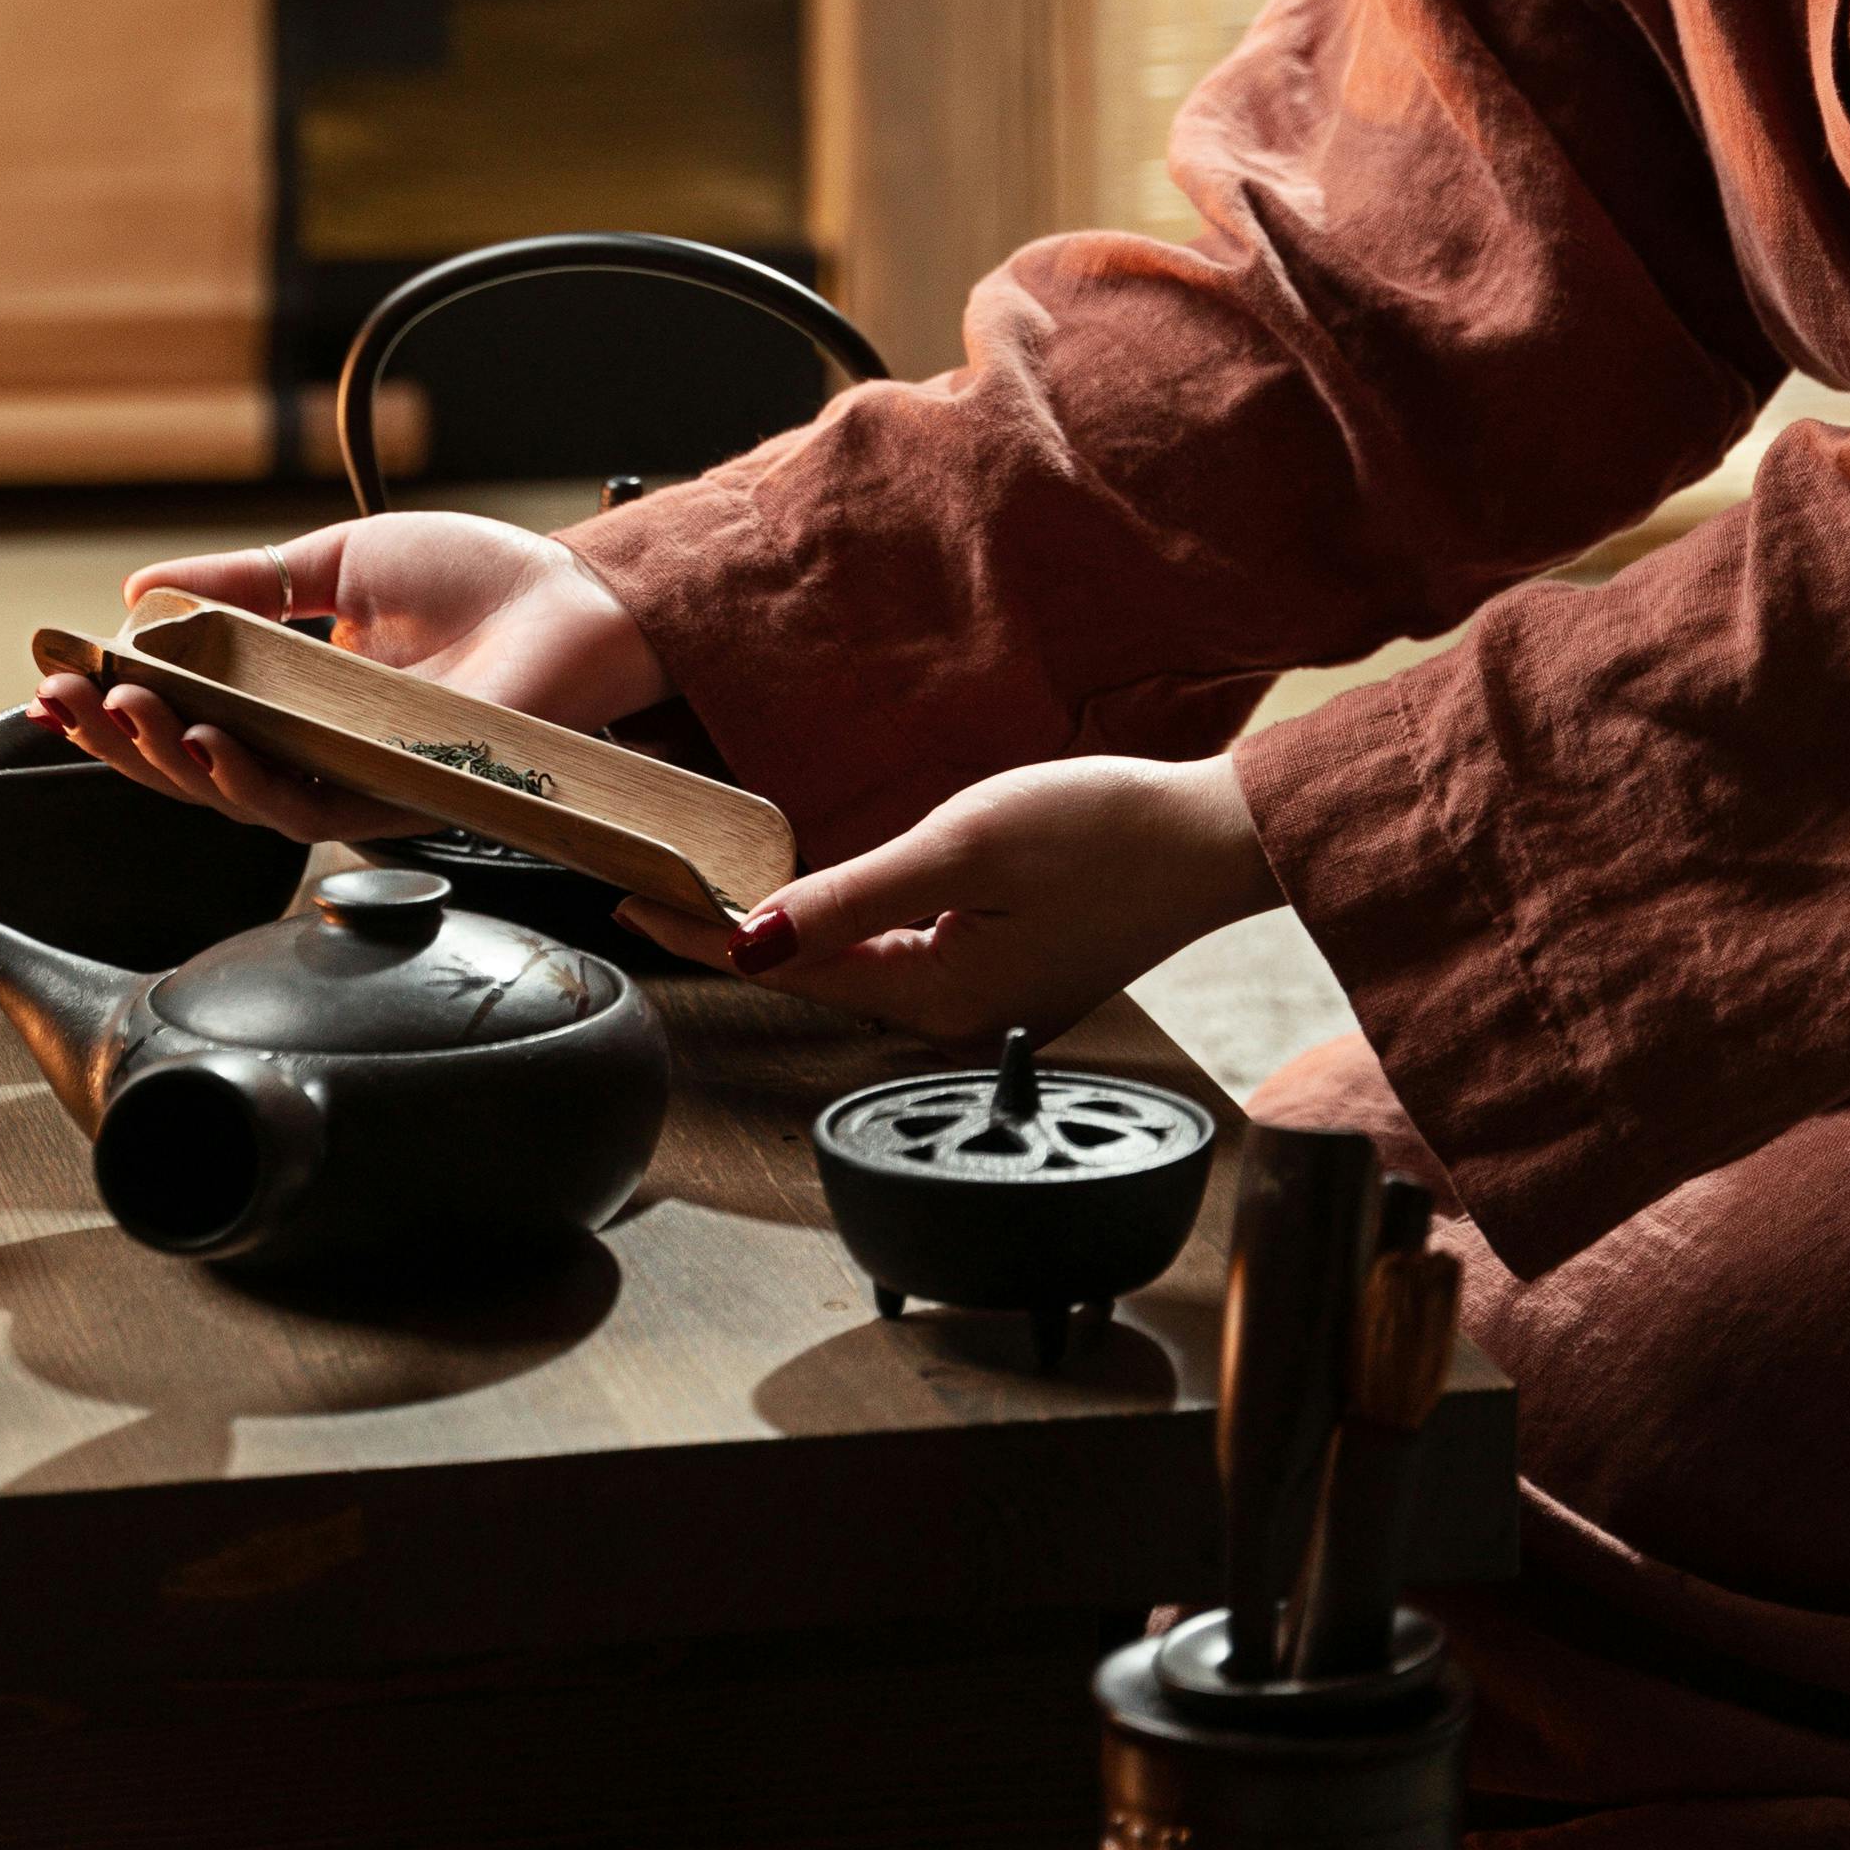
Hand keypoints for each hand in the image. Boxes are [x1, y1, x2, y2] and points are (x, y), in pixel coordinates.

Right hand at [30, 510, 665, 848]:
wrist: (573, 597)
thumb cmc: (481, 580)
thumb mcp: (336, 563)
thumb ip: (241, 583)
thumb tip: (141, 591)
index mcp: (297, 695)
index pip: (186, 713)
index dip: (117, 706)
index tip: (56, 677)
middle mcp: (315, 746)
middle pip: (192, 767)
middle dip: (120, 740)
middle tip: (72, 701)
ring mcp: (352, 778)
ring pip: (235, 799)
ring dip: (170, 760)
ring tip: (131, 714)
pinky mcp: (395, 798)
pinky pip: (306, 811)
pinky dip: (248, 781)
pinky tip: (208, 744)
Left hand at [693, 750, 1274, 1034]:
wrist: (1212, 839)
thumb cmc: (1104, 834)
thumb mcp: (959, 850)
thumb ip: (852, 898)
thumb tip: (759, 939)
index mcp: (939, 997)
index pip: (792, 968)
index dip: (707, 935)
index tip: (637, 907)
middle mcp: (959, 1015)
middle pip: (822, 976)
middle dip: (738, 937)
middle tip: (660, 896)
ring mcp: (991, 996)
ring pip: (866, 967)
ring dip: (797, 932)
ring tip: (721, 897)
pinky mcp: (1015, 968)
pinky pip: (911, 954)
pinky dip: (857, 927)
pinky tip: (829, 902)